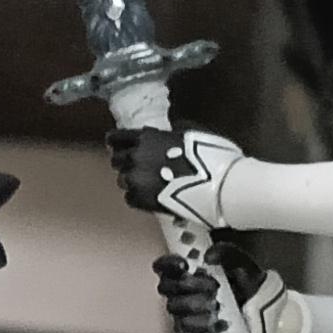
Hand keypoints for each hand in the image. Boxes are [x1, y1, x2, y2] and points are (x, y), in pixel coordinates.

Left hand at [108, 125, 244, 228]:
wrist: (216, 186)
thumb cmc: (209, 157)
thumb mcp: (192, 133)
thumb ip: (172, 132)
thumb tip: (171, 131)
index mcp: (146, 138)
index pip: (116, 138)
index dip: (116, 142)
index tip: (116, 146)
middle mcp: (135, 157)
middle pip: (116, 160)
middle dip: (125, 163)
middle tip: (138, 167)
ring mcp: (136, 180)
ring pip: (122, 180)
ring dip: (132, 181)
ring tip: (148, 184)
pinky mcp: (141, 201)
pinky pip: (130, 198)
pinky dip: (138, 198)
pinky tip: (152, 197)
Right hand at [153, 246, 291, 332]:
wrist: (260, 307)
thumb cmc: (245, 280)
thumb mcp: (240, 260)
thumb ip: (225, 251)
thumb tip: (209, 255)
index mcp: (185, 270)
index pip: (164, 265)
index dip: (168, 263)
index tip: (184, 265)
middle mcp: (179, 290)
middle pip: (166, 286)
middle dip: (189, 285)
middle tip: (212, 285)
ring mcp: (181, 311)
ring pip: (174, 307)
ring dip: (196, 304)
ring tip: (218, 304)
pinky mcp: (188, 330)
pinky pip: (185, 328)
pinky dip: (203, 325)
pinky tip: (220, 321)